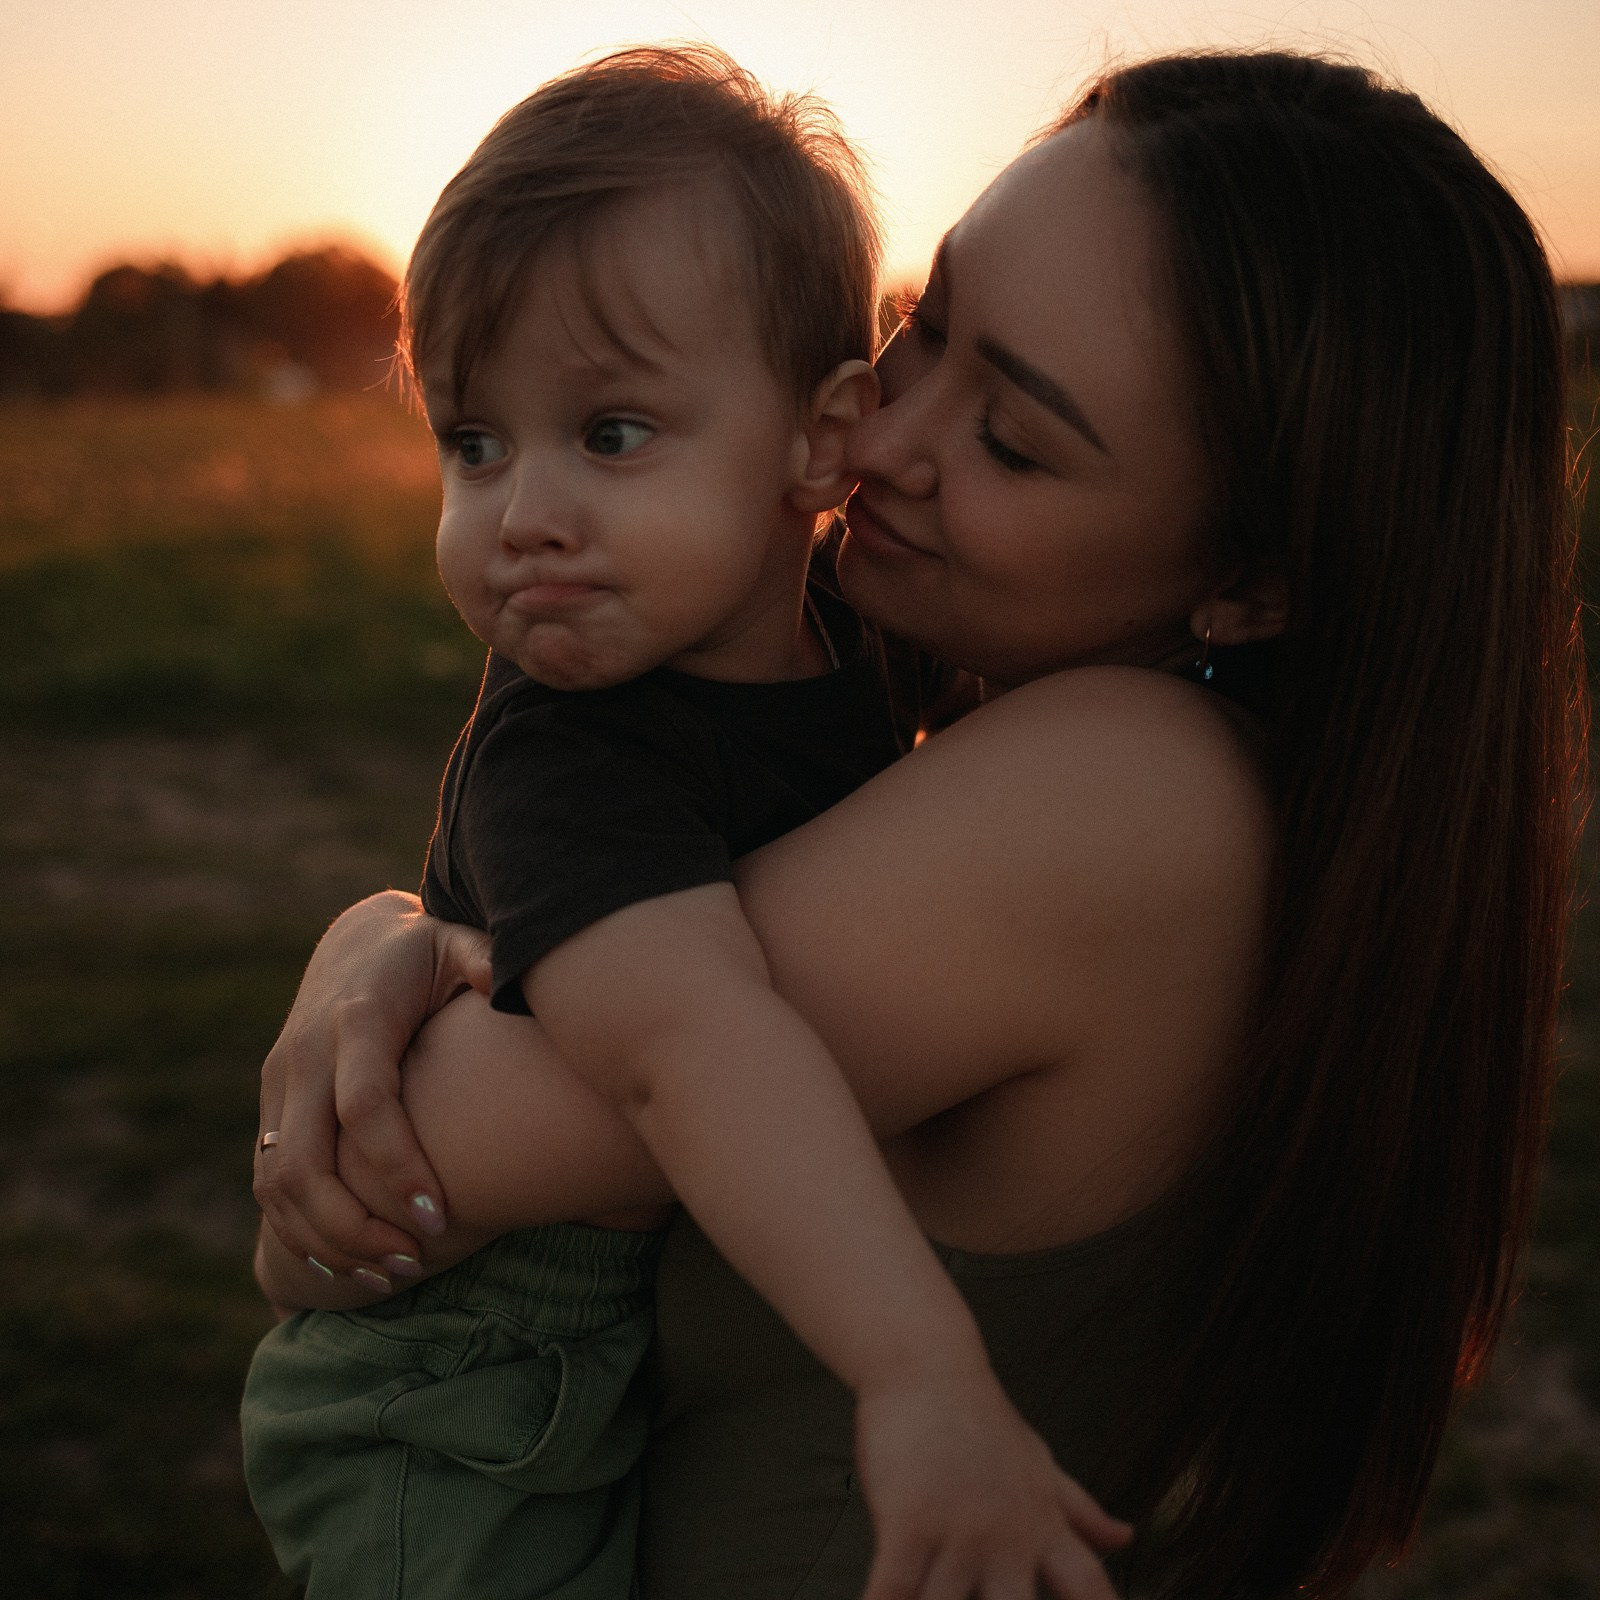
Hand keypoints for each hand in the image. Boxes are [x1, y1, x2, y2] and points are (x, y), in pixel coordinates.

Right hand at [253, 891, 491, 1279]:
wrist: (359, 943)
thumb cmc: (428, 954)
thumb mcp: (460, 944)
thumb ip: (487, 960)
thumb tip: (509, 985)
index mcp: (358, 1019)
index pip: (365, 1105)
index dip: (396, 1165)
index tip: (438, 1218)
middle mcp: (307, 1054)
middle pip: (304, 1162)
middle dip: (354, 1226)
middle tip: (416, 1262)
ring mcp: (280, 1082)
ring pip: (277, 1184)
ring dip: (327, 1240)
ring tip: (393, 1275)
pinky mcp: (271, 1104)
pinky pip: (269, 1182)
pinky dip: (302, 1232)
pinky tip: (353, 1263)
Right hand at [855, 1368, 1131, 1599]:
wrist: (927, 1365)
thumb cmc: (981, 1420)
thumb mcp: (1041, 1464)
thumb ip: (1081, 1511)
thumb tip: (1129, 1537)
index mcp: (1043, 1526)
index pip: (1093, 1590)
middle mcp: (1007, 1538)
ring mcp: (958, 1531)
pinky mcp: (908, 1520)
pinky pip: (895, 1589)